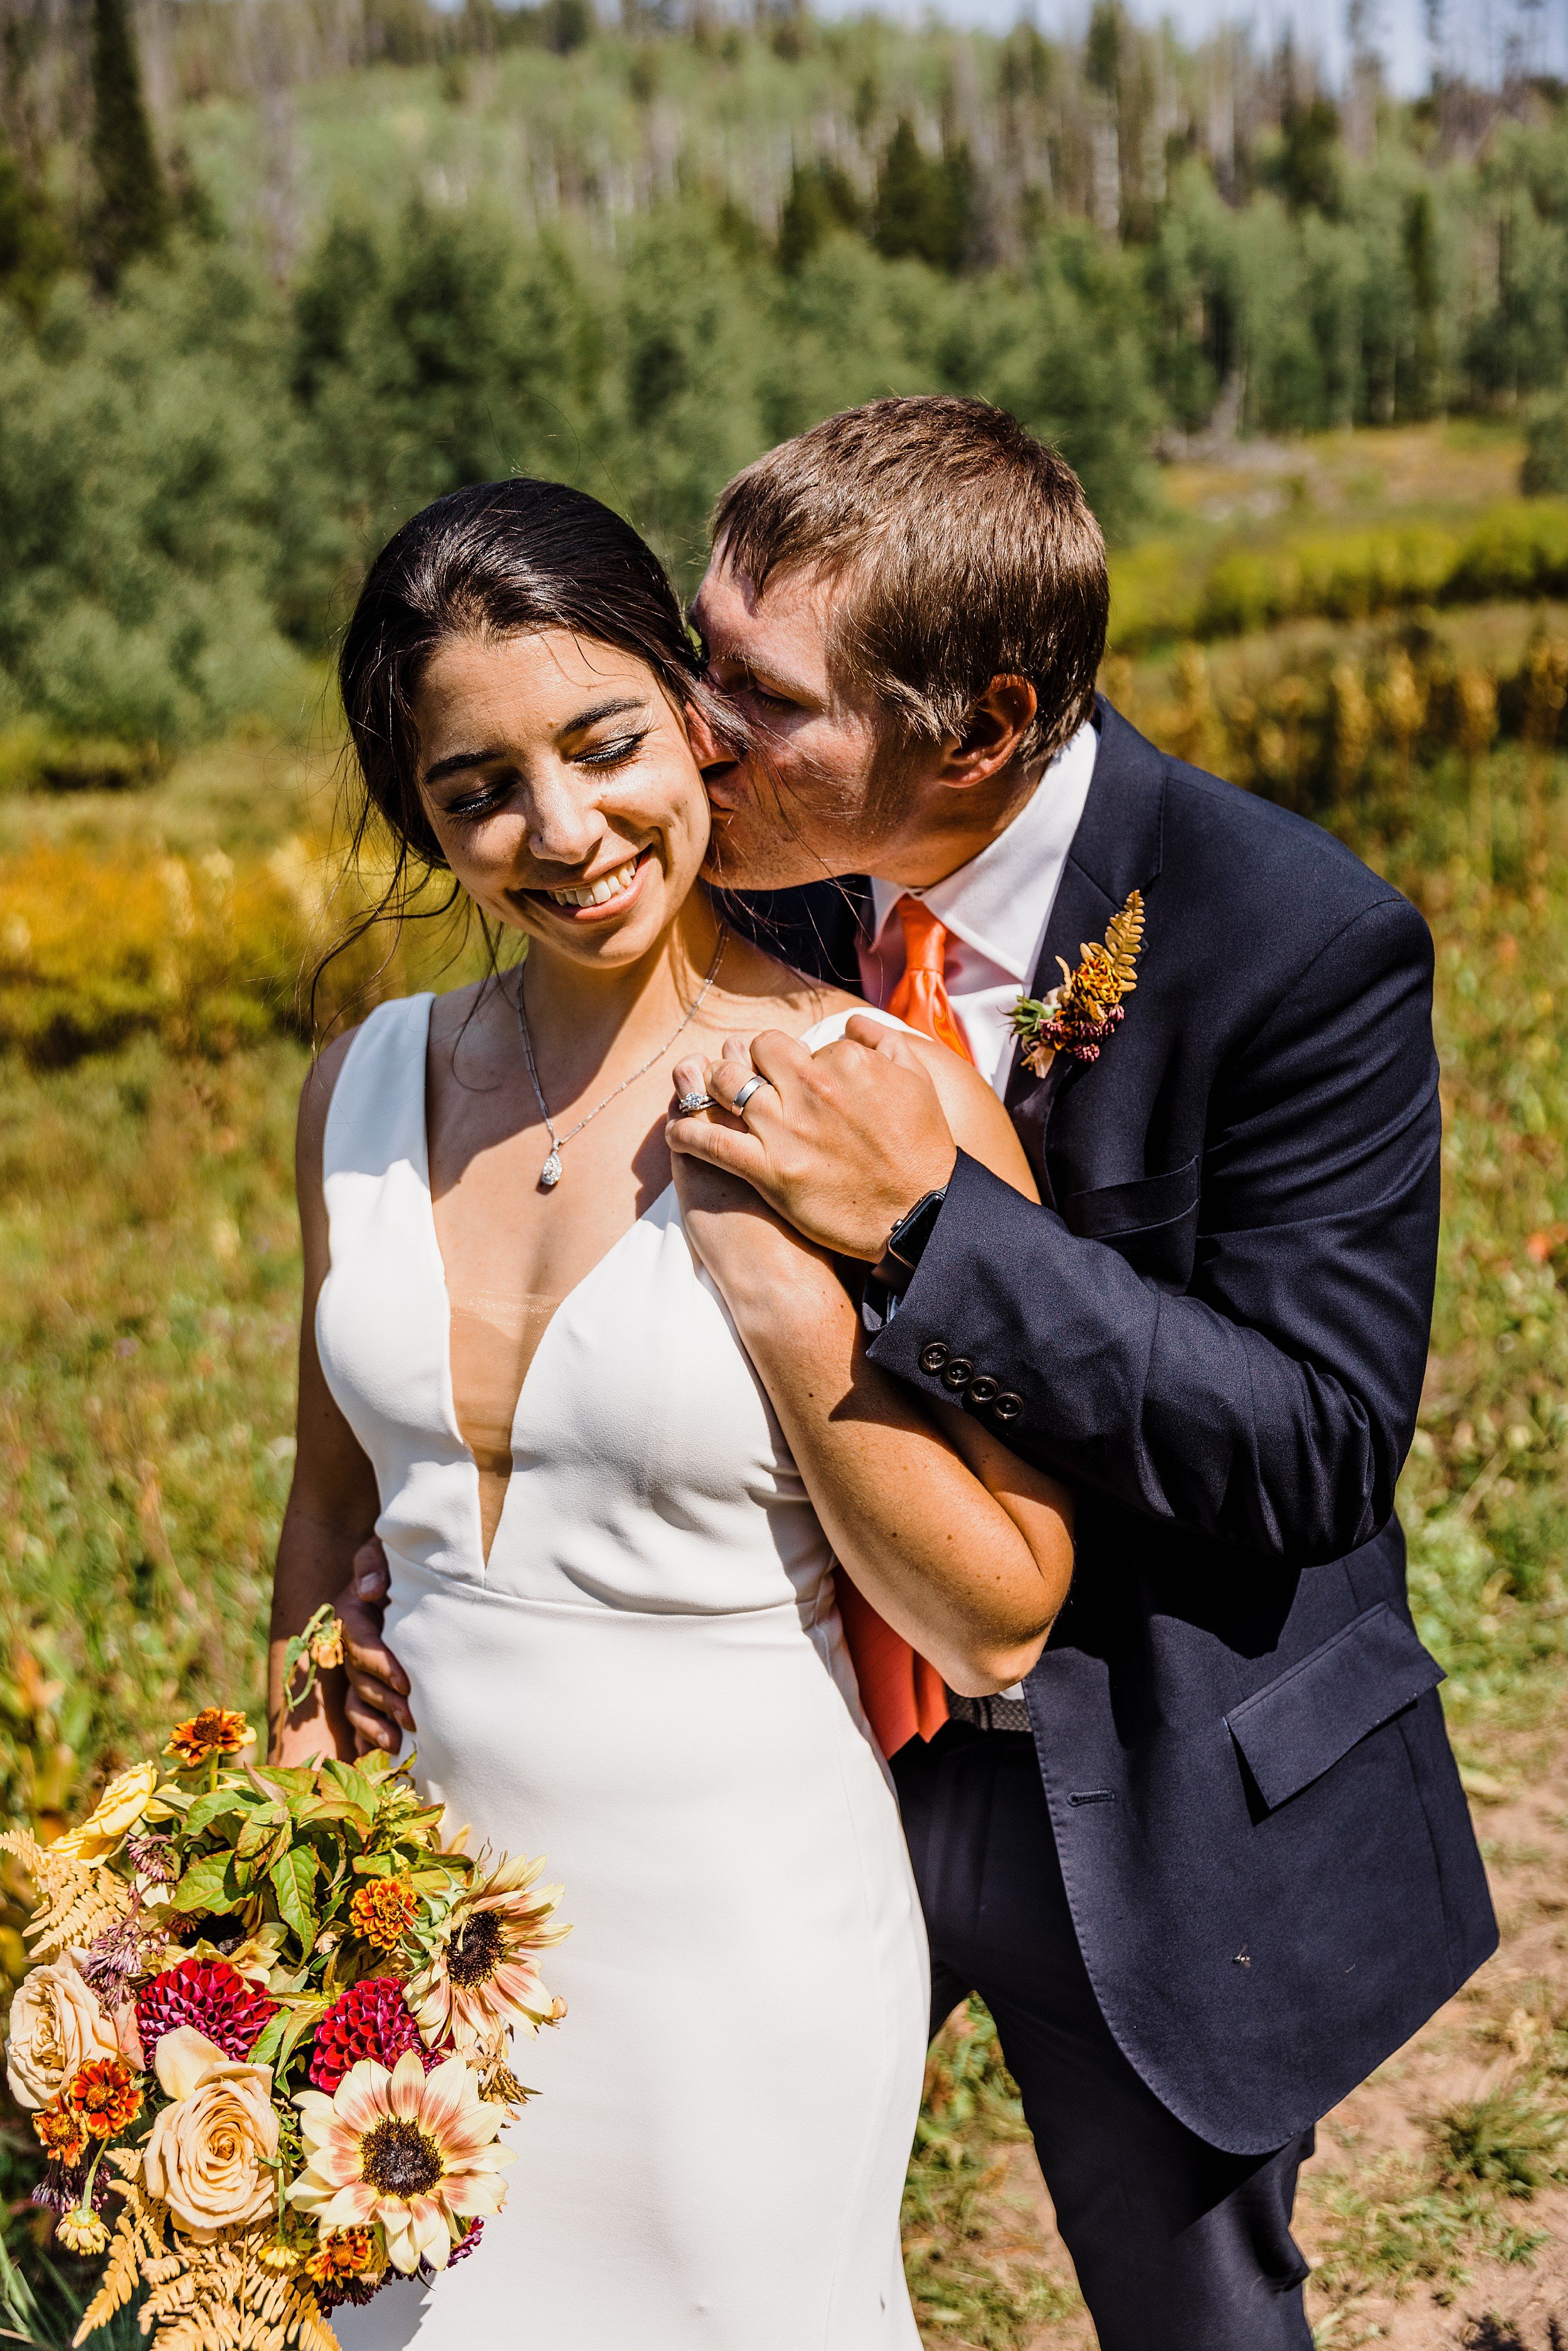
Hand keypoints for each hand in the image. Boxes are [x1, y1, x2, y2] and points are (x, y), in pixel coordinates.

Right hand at [338, 1537, 415, 1756]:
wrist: (402, 1566)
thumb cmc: (398, 1557)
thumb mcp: (385, 1549)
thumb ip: (374, 1564)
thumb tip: (370, 1591)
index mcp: (353, 1612)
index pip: (361, 1643)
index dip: (380, 1664)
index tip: (406, 1682)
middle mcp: (350, 1642)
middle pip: (359, 1679)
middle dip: (385, 1700)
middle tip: (413, 1717)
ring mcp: (357, 1665)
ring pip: (357, 1701)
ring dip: (375, 1724)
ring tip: (398, 1742)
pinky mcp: (367, 1680)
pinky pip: (359, 1713)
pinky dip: (367, 1734)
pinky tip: (385, 1751)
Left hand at [666, 1017, 957, 1261]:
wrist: (923, 1213)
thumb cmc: (923, 1148)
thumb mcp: (918, 1078)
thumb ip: (882, 1040)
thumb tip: (849, 1023)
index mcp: (844, 1061)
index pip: (792, 1045)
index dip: (785, 1063)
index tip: (786, 1081)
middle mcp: (811, 1088)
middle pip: (753, 1056)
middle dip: (745, 1066)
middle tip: (741, 1083)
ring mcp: (787, 1129)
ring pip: (725, 1087)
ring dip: (710, 1089)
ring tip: (703, 1098)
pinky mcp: (770, 1170)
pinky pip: (711, 1141)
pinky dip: (687, 1133)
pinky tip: (678, 1133)